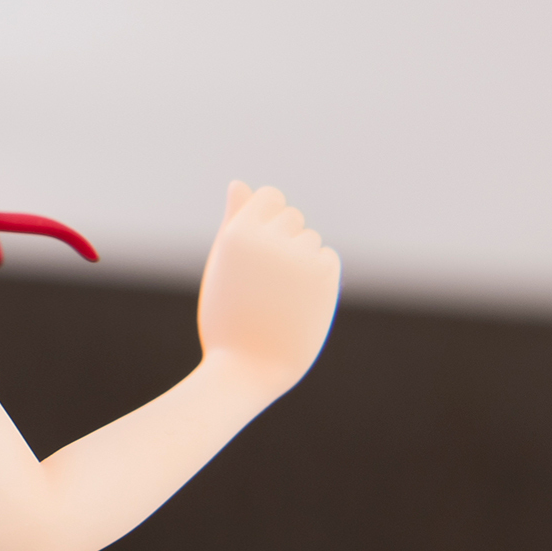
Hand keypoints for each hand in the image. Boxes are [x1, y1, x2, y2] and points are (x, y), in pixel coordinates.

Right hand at [196, 183, 340, 400]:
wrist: (248, 368)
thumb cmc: (228, 317)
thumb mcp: (225, 265)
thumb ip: (235, 221)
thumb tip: (239, 183)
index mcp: (236, 234)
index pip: (270, 197)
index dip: (267, 219)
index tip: (259, 247)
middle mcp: (267, 238)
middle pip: (293, 217)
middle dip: (284, 241)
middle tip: (264, 282)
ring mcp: (298, 255)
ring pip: (310, 240)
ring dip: (300, 262)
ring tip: (278, 297)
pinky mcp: (324, 274)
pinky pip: (326, 258)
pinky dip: (317, 277)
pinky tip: (298, 303)